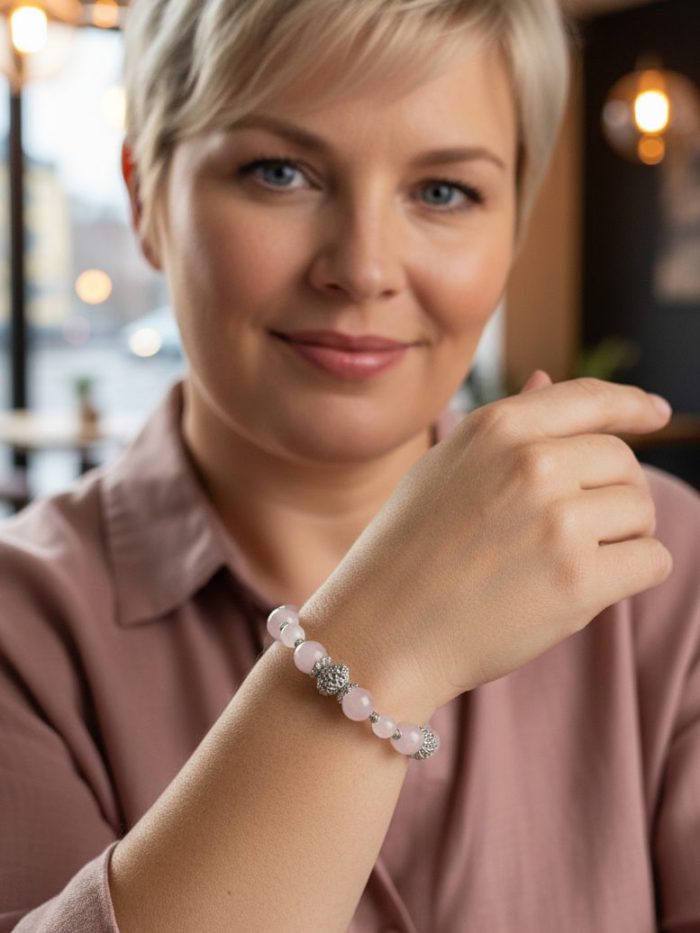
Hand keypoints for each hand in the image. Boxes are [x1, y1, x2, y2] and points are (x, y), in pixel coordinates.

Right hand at [300, 373, 672, 715]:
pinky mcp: (578, 581)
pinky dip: (631, 575)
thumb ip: (505, 425)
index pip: (591, 398)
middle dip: (610, 494)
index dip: (632, 406)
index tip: (655, 413)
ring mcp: (558, 521)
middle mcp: (533, 462)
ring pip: (642, 512)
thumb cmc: (406, 551)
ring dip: (621, 538)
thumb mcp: (444, 467)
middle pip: (623, 462)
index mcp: (497, 427)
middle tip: (571, 532)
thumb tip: (550, 379)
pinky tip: (584, 589)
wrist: (381, 632)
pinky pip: (653, 561)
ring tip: (564, 562)